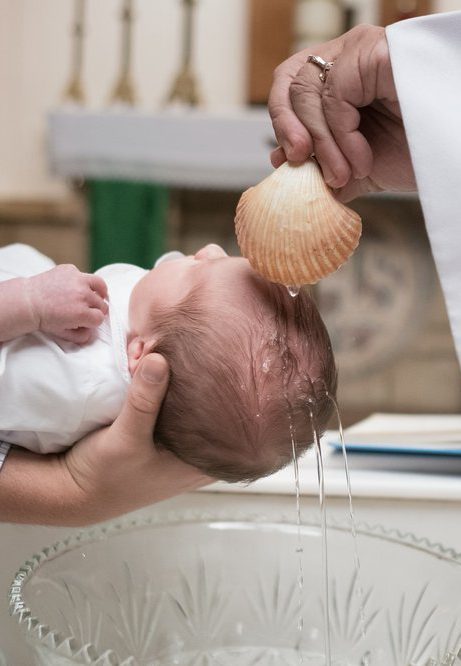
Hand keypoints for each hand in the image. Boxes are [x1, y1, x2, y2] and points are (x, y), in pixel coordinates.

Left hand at [26, 264, 107, 343]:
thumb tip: (92, 332)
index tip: (88, 320)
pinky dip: (82, 281)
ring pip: (100, 285)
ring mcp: (77, 280)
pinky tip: (74, 287)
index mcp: (82, 313)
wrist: (28, 301)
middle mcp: (82, 295)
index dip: (94, 321)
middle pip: (102, 304)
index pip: (100, 318)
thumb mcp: (63, 333)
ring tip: (94, 295)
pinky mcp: (70, 269)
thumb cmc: (44, 318)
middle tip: (87, 310)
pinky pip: (84, 275)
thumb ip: (81, 336)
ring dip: (98, 292)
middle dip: (95, 309)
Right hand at [62, 353, 211, 524]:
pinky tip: (151, 363)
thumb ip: (144, 401)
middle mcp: (196, 451)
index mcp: (202, 462)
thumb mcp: (126, 438)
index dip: (227, 391)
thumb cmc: (106, 476)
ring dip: (174, 377)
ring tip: (163, 352)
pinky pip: (166, 400)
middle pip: (210, 405)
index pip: (231, 421)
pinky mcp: (158, 429)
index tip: (218, 361)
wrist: (74, 489)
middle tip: (186, 350)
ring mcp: (178, 440)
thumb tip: (159, 359)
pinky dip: (159, 383)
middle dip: (196, 376)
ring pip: (186, 399)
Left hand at [268, 25, 416, 200]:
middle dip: (289, 130)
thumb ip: (321, 165)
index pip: (290, 84)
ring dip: (322, 144)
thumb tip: (281, 164)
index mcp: (338, 78)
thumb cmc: (411, 154)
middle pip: (291, 82)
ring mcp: (361, 50)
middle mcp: (348, 57)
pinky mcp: (375, 53)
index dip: (281, 122)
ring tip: (343, 174)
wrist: (447, 159)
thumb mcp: (355, 166)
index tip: (284, 161)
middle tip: (301, 165)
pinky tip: (361, 160)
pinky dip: (341, 137)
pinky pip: (334, 95)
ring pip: (308, 91)